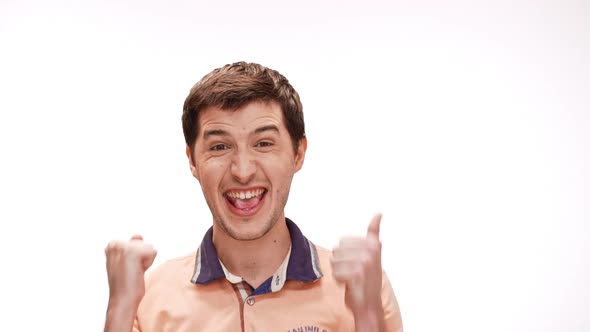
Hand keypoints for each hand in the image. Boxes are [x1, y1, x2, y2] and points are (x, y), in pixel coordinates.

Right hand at [104, 235, 156, 306]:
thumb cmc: (126, 284)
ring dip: (146, 262)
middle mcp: (114, 243)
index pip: (139, 242)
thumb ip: (133, 246)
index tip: (128, 268)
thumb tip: (138, 235)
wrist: (122, 300)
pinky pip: (153, 251)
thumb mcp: (128, 262)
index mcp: (112, 244)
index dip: (138, 257)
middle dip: (142, 258)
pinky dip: (148, 264)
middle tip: (131, 271)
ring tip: (133, 272)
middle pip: (145, 244)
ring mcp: (122, 247)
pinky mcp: (132, 252)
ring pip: (150, 247)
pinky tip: (137, 272)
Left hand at [332, 214, 383, 328]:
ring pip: (334, 260)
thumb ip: (373, 233)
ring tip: (352, 279)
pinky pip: (335, 272)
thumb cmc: (368, 280)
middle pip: (336, 250)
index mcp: (373, 244)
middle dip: (341, 263)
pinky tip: (349, 285)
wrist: (369, 306)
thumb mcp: (373, 253)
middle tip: (354, 273)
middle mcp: (371, 251)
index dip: (345, 254)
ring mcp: (364, 262)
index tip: (358, 263)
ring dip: (339, 272)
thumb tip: (379, 213)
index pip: (342, 241)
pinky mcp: (356, 273)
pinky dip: (338, 280)